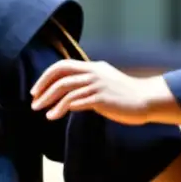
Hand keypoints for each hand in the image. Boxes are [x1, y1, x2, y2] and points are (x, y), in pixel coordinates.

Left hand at [30, 59, 156, 124]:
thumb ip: (88, 82)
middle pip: (60, 76)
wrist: (147, 100)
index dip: (46, 77)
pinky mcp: (102, 98)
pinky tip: (55, 115)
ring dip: (50, 101)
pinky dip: (62, 108)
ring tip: (43, 112)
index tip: (36, 90)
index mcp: (92, 67)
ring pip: (65, 89)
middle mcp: (93, 72)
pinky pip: (76, 101)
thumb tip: (70, 91)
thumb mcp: (105, 81)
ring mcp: (97, 85)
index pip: (62, 66)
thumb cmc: (125, 95)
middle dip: (43, 89)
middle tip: (34, 102)